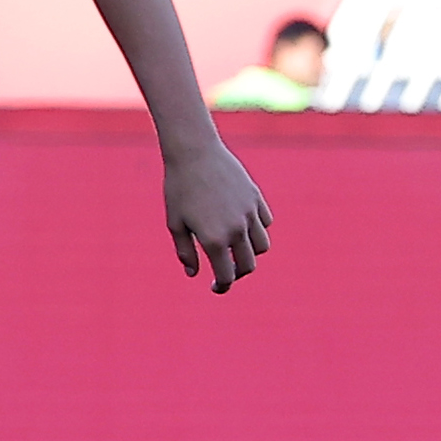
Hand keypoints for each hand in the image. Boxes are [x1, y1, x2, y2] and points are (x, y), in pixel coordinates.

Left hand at [162, 135, 270, 293]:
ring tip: (235, 251)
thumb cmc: (178, 188)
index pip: (226, 275)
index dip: (222, 287)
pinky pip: (265, 223)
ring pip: (262, 246)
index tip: (216, 288)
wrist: (194, 153)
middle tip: (225, 273)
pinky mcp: (256, 198)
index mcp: (215, 239)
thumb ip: (185, 251)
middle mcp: (237, 229)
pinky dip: (258, 231)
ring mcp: (250, 213)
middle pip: (248, 265)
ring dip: (250, 254)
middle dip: (237, 274)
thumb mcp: (175, 223)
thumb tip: (194, 274)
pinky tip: (242, 228)